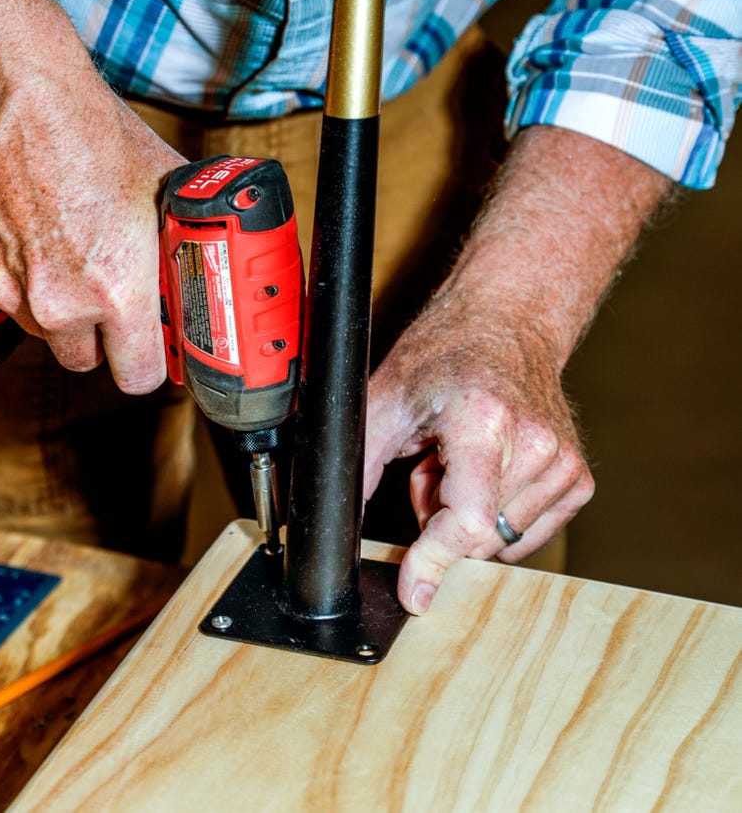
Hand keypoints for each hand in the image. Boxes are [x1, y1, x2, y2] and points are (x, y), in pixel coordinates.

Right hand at [0, 59, 186, 392]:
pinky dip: (24, 284)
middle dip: (104, 338)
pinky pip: (8, 301)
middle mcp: (61, 303)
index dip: (150, 364)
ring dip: (63, 312)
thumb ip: (179, 244)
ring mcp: (12, 291)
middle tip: (114, 302)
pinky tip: (38, 241)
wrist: (16, 98)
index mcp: (117, 290)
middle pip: (87, 361)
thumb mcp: (162, 191)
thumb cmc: (88, 135)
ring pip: (46, 332)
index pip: (137, 377)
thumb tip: (199, 260)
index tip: (153, 349)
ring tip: (74, 258)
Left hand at [361, 126, 671, 615]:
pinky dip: (497, 516)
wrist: (505, 323)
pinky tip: (487, 469)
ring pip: (499, 541)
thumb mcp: (382, 402)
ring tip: (459, 459)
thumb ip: (360, 467)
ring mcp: (563, 462)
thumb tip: (338, 528)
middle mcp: (535, 443)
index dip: (433, 560)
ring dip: (467, 516)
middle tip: (431, 464)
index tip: (415, 591)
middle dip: (437, 517)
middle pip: (476, 536)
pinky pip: (526, 533)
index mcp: (484, 421)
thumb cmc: (444, 355)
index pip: (467, 523)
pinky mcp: (577, 478)